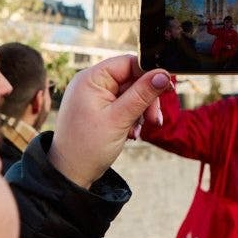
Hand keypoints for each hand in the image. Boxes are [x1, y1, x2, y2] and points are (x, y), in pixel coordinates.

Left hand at [48, 55, 166, 188]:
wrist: (71, 174)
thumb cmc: (88, 147)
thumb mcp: (120, 119)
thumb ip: (142, 94)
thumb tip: (163, 74)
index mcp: (91, 78)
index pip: (128, 63)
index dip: (149, 74)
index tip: (166, 88)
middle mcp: (91, 83)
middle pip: (132, 78)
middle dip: (146, 99)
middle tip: (155, 120)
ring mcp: (95, 96)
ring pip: (130, 93)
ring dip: (141, 111)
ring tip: (139, 131)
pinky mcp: (99, 108)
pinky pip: (123, 104)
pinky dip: (132, 117)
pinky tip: (132, 133)